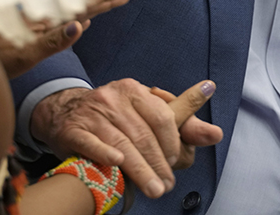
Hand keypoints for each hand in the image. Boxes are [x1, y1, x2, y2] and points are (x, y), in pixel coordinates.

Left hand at [0, 0, 130, 77]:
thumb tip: (81, 23)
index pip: (78, 7)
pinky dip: (73, 21)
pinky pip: (56, 26)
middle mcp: (39, 22)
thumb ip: (51, 41)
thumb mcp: (22, 54)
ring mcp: (33, 29)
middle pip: (77, 7)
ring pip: (69, 14)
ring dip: (91, 7)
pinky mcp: (25, 37)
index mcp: (41, 21)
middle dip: (101, 0)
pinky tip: (82, 20)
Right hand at [30, 78, 221, 198]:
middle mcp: (113, 98)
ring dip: (141, 171)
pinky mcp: (73, 130)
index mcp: (134, 90)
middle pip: (143, 135)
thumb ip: (182, 123)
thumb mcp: (146, 112)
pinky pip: (92, 143)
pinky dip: (106, 154)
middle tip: (166, 184)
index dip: (173, 142)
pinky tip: (117, 165)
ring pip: (122, 144)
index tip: (178, 161)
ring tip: (154, 189)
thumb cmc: (115, 115)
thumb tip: (216, 133)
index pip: (162, 116)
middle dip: (159, 163)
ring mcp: (92, 113)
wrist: (63, 112)